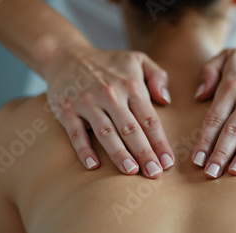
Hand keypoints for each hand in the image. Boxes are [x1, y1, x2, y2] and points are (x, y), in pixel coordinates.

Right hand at [44, 44, 173, 178]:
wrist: (66, 56)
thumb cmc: (109, 64)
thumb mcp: (138, 60)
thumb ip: (158, 76)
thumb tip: (166, 100)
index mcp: (131, 86)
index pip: (149, 119)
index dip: (160, 142)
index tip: (168, 162)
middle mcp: (110, 95)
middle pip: (130, 129)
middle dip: (144, 152)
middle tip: (155, 173)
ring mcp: (87, 103)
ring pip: (106, 133)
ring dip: (119, 154)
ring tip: (131, 171)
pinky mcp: (67, 110)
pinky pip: (76, 133)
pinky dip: (84, 150)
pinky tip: (94, 166)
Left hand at [192, 48, 235, 177]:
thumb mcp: (228, 56)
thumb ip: (208, 72)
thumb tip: (198, 96)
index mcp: (232, 86)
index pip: (214, 118)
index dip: (204, 141)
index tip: (196, 161)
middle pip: (233, 130)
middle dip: (220, 153)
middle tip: (211, 173)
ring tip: (235, 173)